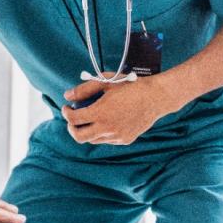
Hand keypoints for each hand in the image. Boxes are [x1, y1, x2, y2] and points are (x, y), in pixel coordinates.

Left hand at [61, 73, 182, 144]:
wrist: (155, 97)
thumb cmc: (130, 86)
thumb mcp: (105, 82)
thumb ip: (84, 89)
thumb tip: (67, 96)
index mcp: (101, 113)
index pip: (74, 119)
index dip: (66, 113)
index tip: (67, 107)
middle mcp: (108, 128)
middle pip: (79, 137)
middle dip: (71, 128)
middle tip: (72, 118)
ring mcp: (117, 136)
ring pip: (93, 139)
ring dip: (87, 130)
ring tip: (90, 118)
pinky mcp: (125, 140)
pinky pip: (106, 139)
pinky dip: (101, 132)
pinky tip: (106, 120)